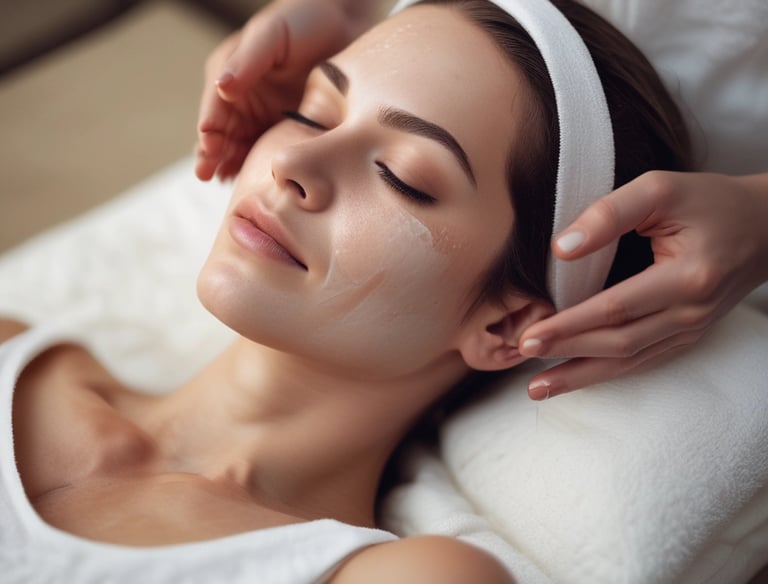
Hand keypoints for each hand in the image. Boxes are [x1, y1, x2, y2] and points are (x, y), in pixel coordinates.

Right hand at [195, 0, 378, 180]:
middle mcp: (243, 98)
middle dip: (213, 154)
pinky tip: (259, 184)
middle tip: (208, 175)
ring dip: (234, 166)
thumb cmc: (304, 19)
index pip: (214, 108)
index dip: (209, 130)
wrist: (346, 22)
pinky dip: (262, 167)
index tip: (209, 149)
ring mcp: (264, 115)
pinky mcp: (287, 127)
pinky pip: (270, 152)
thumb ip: (248, 60)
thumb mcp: (272, 34)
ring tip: (229, 185)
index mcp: (231, 74)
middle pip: (222, 134)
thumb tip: (221, 86)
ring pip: (242, 147)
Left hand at [519, 170, 767, 399]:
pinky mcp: (687, 336)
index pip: (616, 308)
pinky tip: (576, 378)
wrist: (765, 227)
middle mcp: (691, 312)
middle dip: (567, 353)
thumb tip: (561, 248)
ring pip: (630, 362)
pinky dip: (607, 373)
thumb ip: (609, 214)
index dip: (570, 325)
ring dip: (581, 377)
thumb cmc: (708, 202)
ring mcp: (692, 329)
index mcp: (688, 277)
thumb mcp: (660, 190)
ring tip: (539, 388)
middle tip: (522, 356)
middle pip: (620, 343)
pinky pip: (644, 361)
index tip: (529, 336)